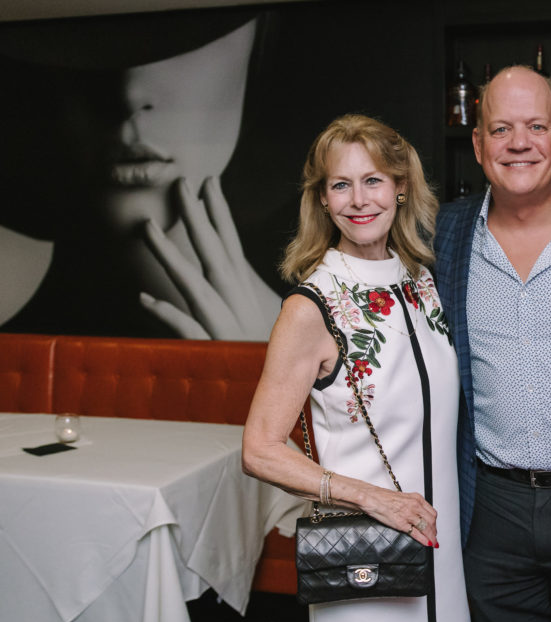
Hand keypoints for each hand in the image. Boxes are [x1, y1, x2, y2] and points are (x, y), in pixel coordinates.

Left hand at [140, 176, 280, 339]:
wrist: (279, 381)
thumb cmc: (269, 347)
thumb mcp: (263, 312)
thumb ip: (245, 290)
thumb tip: (233, 272)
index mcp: (243, 287)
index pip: (230, 241)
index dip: (218, 211)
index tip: (208, 184)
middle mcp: (232, 298)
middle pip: (212, 251)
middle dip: (196, 217)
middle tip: (180, 186)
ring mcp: (219, 319)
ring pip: (191, 281)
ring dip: (169, 255)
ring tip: (148, 229)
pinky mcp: (208, 342)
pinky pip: (184, 326)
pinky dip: (165, 312)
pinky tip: (143, 299)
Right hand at [359, 487, 439, 547]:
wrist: (372, 498)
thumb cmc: (384, 498)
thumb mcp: (404, 498)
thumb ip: (413, 505)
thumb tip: (419, 513)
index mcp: (416, 498)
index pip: (431, 512)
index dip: (435, 522)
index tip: (434, 527)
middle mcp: (414, 506)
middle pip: (432, 521)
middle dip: (434, 531)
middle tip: (434, 537)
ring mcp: (408, 515)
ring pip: (426, 528)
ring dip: (431, 537)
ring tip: (432, 542)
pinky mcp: (401, 523)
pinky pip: (416, 533)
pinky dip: (424, 540)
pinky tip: (426, 543)